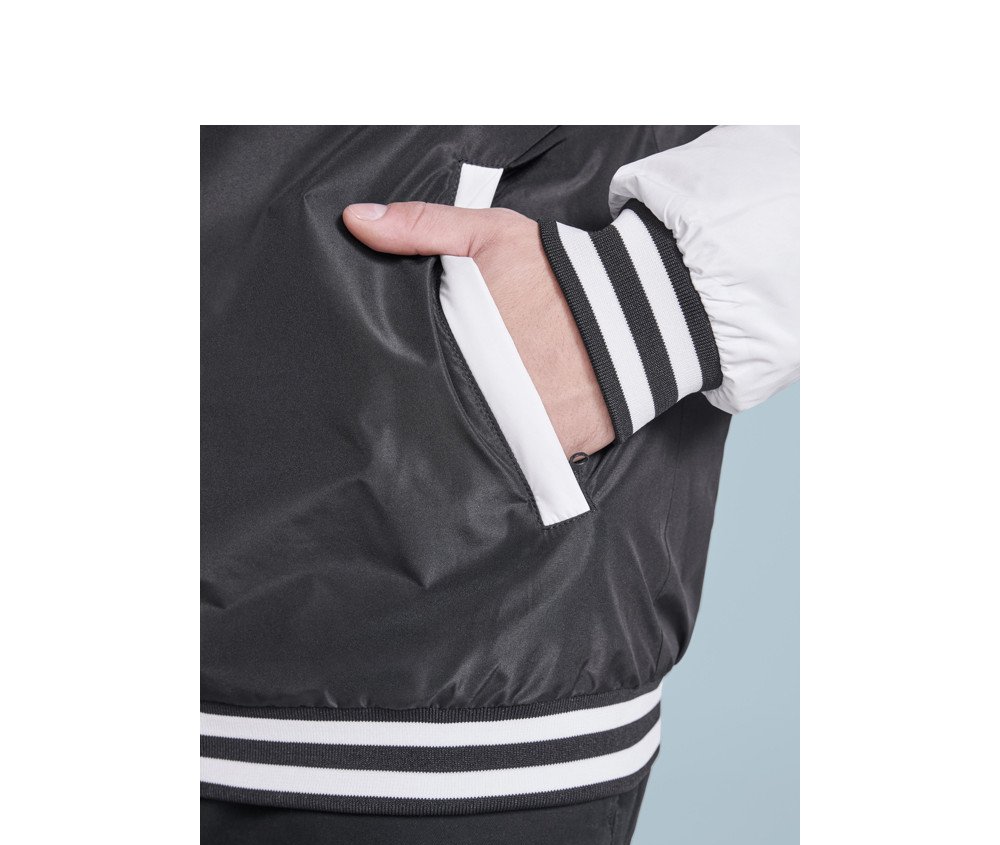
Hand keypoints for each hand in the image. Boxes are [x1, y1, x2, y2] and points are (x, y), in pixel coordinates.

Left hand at [343, 202, 613, 457]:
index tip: (392, 379)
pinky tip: (513, 433)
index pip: (412, 373)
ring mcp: (525, 429)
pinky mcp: (559, 449)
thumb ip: (422, 226)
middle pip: (443, 414)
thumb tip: (355, 220)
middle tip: (435, 401)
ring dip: (476, 433)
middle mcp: (487, 397)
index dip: (401, 376)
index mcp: (461, 349)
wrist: (641, 310)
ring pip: (482, 442)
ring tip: (474, 419)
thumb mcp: (489, 235)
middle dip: (437, 408)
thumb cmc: (559, 272)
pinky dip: (518, 451)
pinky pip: (525, 460)